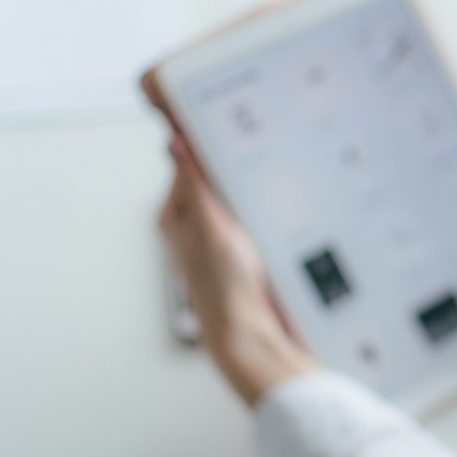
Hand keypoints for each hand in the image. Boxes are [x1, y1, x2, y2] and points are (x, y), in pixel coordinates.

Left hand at [159, 136, 316, 406]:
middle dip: (235, 167)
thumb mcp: (211, 225)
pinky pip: (255, 220)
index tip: (230, 123)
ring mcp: (220, 241)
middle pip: (214, 181)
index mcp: (175, 217)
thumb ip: (194, 184)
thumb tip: (176, 141)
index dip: (208, 143)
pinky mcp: (244, 255)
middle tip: (261, 150)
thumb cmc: (224, 287)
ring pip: (237, 200)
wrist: (251, 333)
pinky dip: (266, 211)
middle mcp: (194, 227)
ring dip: (255, 190)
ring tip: (273, 181)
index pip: (188, 163)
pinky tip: (281, 211)